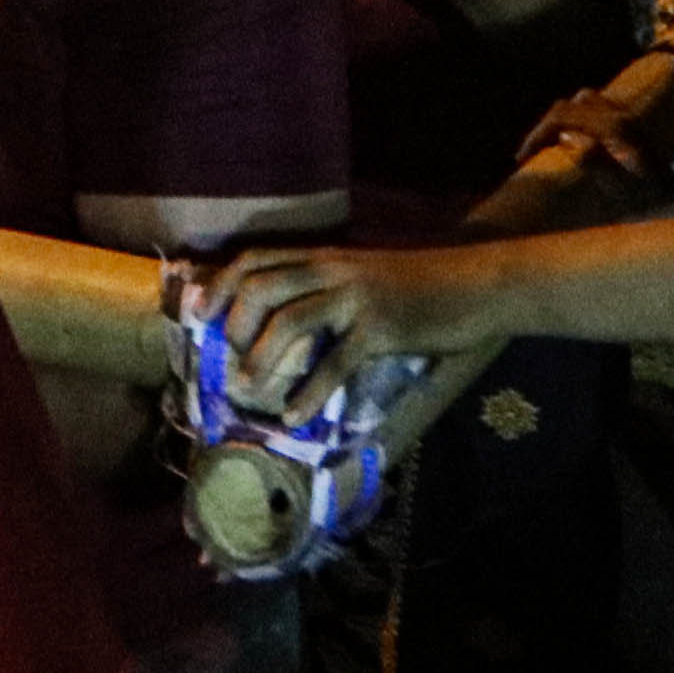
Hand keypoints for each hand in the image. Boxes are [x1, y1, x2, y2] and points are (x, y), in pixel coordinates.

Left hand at [205, 237, 502, 415]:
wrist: (476, 284)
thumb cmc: (420, 286)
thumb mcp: (364, 278)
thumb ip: (326, 293)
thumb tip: (286, 327)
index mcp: (325, 256)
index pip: (255, 258)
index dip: (219, 284)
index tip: (197, 313)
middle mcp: (333, 269)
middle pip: (261, 286)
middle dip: (234, 326)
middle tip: (228, 361)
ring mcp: (356, 297)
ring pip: (289, 321)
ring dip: (261, 359)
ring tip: (248, 390)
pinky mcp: (381, 328)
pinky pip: (334, 362)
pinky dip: (308, 392)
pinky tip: (295, 416)